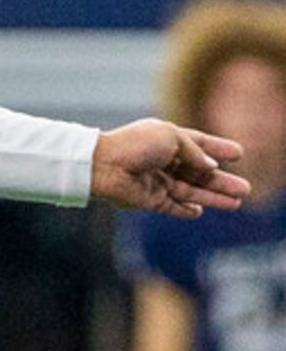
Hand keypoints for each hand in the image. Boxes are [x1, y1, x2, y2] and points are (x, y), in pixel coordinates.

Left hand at [91, 120, 249, 217]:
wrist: (104, 166)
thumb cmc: (136, 145)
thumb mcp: (172, 137)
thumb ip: (194, 152)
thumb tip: (211, 167)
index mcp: (168, 140)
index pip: (199, 145)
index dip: (219, 150)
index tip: (239, 154)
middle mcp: (164, 162)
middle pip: (199, 174)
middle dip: (222, 182)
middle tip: (245, 189)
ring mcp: (156, 182)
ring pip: (190, 192)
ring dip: (212, 198)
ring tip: (236, 202)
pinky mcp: (148, 200)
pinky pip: (171, 207)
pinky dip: (185, 211)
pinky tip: (199, 212)